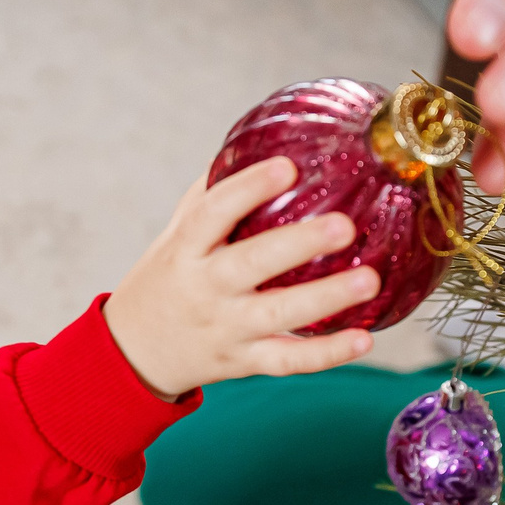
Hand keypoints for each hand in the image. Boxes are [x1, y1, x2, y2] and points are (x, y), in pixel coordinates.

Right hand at [105, 157, 377, 397]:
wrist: (134, 351)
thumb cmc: (168, 278)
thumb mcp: (178, 234)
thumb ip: (215, 193)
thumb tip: (267, 142)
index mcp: (185, 249)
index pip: (213, 213)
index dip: (248, 188)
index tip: (287, 166)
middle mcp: (204, 288)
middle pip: (251, 265)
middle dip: (298, 245)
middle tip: (344, 226)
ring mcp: (225, 328)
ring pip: (277, 316)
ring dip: (325, 299)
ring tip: (369, 280)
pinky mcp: (244, 361)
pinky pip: (288, 361)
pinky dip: (326, 354)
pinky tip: (364, 338)